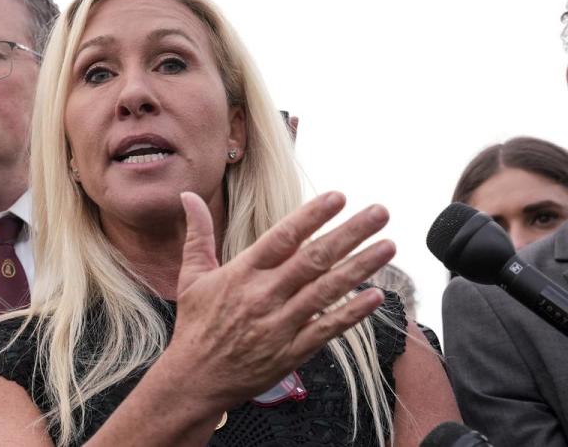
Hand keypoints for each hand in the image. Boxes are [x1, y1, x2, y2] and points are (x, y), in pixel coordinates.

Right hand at [165, 191, 393, 411]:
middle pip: (314, 259)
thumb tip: (189, 197)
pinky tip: (376, 296)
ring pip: (327, 290)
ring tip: (388, 246)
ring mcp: (280, 325)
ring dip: (361, 266)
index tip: (339, 197)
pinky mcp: (291, 351)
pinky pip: (328, 328)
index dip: (311, 216)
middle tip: (379, 213)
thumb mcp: (191, 276)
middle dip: (350, 233)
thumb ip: (198, 234)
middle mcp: (264, 296)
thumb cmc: (196, 326)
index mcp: (241, 273)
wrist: (194, 380)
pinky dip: (353, 313)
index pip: (282, 237)